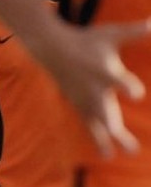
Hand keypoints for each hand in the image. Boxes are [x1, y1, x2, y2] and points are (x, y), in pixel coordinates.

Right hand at [37, 20, 150, 157]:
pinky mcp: (79, 104)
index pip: (117, 81)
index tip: (136, 94)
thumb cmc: (86, 39)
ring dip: (107, 139)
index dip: (127, 88)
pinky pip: (89, 125)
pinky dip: (98, 139)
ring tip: (117, 155)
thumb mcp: (110, 34)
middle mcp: (94, 88)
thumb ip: (134, 31)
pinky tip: (108, 154)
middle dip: (112, 124)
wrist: (52, 48)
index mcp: (104, 70)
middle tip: (123, 140)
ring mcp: (84, 98)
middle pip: (104, 109)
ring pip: (97, 122)